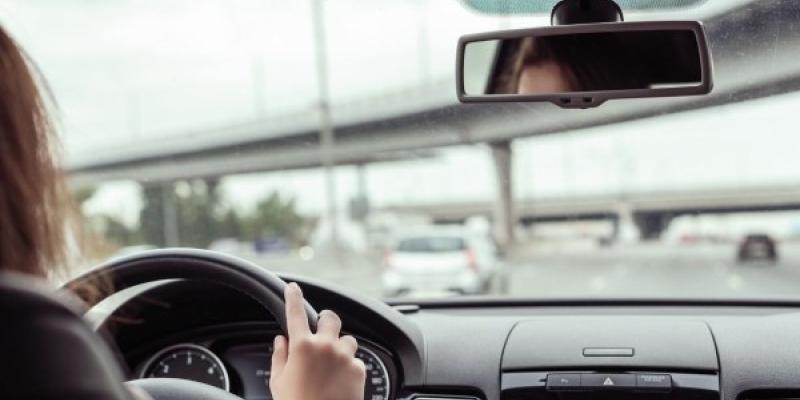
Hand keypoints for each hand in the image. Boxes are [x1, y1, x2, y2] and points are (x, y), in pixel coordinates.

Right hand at [270, 283, 365, 399]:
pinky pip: (356, 361)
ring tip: (332, 366)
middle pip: (331, 318)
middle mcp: (325, 346)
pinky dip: (349, 367)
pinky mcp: (360, 369)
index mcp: (301, 347)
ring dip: (341, 347)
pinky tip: (340, 382)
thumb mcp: (279, 383)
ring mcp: (345, 357)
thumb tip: (281, 340)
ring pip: (347, 340)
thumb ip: (280, 356)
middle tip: (322, 332)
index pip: (295, 313)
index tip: (293, 287)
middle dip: (327, 322)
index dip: (293, 297)